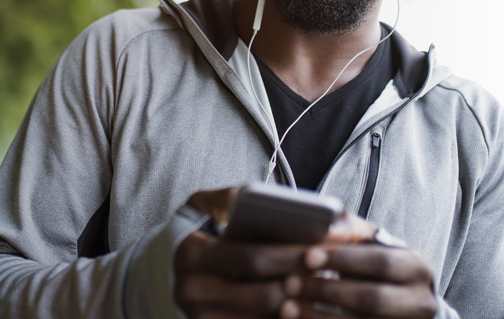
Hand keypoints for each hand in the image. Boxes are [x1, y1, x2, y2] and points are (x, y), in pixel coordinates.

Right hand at [174, 187, 415, 317]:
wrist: (165, 274)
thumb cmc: (196, 237)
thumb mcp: (199, 209)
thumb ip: (225, 198)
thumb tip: (251, 197)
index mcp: (192, 256)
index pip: (253, 257)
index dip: (293, 254)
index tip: (326, 248)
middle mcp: (193, 293)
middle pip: (267, 294)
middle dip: (307, 282)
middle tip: (338, 272)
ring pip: (268, 318)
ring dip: (303, 307)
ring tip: (329, 290)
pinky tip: (307, 309)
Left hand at [283, 245, 437, 318]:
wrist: (401, 299)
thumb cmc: (376, 263)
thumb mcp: (372, 244)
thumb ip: (350, 231)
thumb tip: (325, 227)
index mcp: (417, 267)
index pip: (381, 262)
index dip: (343, 259)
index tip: (308, 256)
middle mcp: (419, 301)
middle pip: (373, 298)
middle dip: (328, 291)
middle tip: (290, 283)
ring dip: (319, 316)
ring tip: (287, 307)